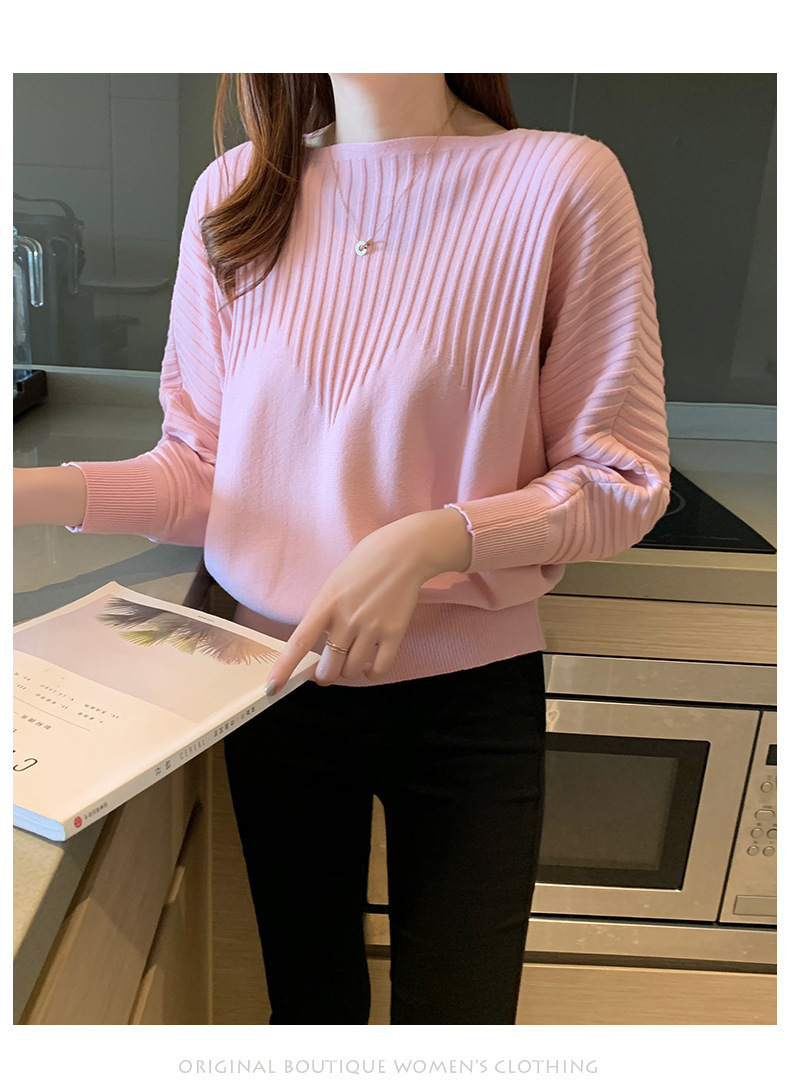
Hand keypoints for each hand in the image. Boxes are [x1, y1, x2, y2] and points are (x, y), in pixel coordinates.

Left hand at [264, 508, 471, 692]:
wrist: (405, 551)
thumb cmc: (367, 562)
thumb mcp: (334, 583)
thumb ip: (325, 612)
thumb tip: (319, 643)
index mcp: (326, 603)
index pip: (299, 643)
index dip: (283, 669)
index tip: (271, 688)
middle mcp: (346, 618)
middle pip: (328, 669)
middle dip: (324, 675)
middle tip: (327, 670)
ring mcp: (371, 627)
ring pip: (351, 671)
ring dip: (349, 670)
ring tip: (353, 657)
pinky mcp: (395, 632)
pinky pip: (379, 668)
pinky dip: (372, 672)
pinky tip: (370, 663)